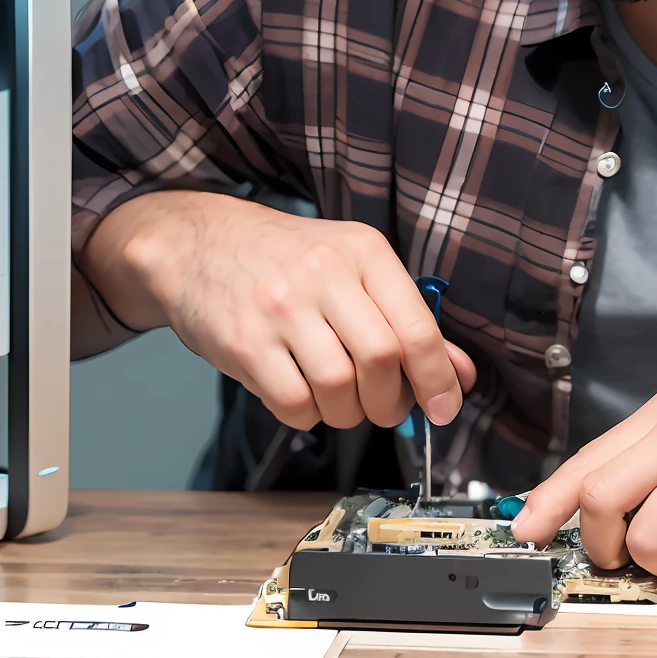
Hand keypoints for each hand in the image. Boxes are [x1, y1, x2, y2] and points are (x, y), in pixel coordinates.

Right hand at [82, 190, 475, 429]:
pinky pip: (294, 405)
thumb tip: (460, 374)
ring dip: (348, 412)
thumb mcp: (353, 268)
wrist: (196, 243)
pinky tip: (300, 392)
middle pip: (382, 362)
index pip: (416, 327)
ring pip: (340, 389)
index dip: (439, 379)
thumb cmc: (284, 259)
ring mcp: (280, 308)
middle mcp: (323, 274)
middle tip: (384, 407)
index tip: (444, 408)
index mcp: (363, 251)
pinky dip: (307, 414)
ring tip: (338, 398)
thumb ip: (408, 318)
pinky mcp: (244, 342)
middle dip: (391, 402)